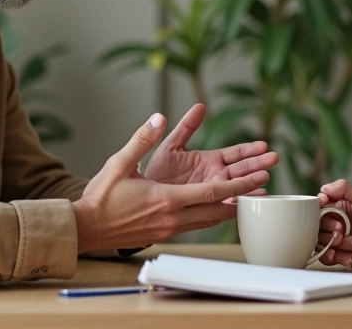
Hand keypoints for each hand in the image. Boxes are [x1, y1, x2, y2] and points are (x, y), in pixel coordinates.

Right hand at [73, 113, 269, 253]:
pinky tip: (219, 210)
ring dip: (230, 209)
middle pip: (218, 209)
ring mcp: (170, 229)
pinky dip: (213, 217)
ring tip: (250, 199)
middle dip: (243, 197)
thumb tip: (159, 116)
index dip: (238, 185)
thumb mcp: (121, 162)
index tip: (258, 178)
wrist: (86, 227)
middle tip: (265, 187)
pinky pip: (196, 225)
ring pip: (209, 220)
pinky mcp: (164, 234)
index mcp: (167, 199)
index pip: (212, 192)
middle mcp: (173, 217)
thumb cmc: (102, 196)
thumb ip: (143, 138)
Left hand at [144, 104, 277, 195]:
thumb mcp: (171, 146)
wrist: (143, 197)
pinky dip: (240, 202)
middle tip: (273, 158)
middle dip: (258, 164)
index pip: (235, 153)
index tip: (263, 145)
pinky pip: (226, 205)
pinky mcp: (207, 207)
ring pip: (237, 186)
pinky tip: (253, 200)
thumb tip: (200, 106)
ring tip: (266, 178)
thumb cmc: (156, 172)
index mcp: (209, 160)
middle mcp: (214, 176)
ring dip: (252, 183)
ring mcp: (212, 191)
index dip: (249, 150)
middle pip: (242, 169)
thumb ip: (186, 128)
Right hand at [316, 179, 351, 269]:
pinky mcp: (348, 253)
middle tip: (343, 234)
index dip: (320, 214)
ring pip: (323, 243)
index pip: (320, 207)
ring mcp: (343, 237)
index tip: (333, 219)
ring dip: (334, 247)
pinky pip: (332, 257)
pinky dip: (338, 258)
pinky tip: (351, 258)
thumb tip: (323, 188)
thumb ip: (346, 189)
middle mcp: (340, 220)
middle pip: (318, 227)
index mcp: (343, 204)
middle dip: (328, 232)